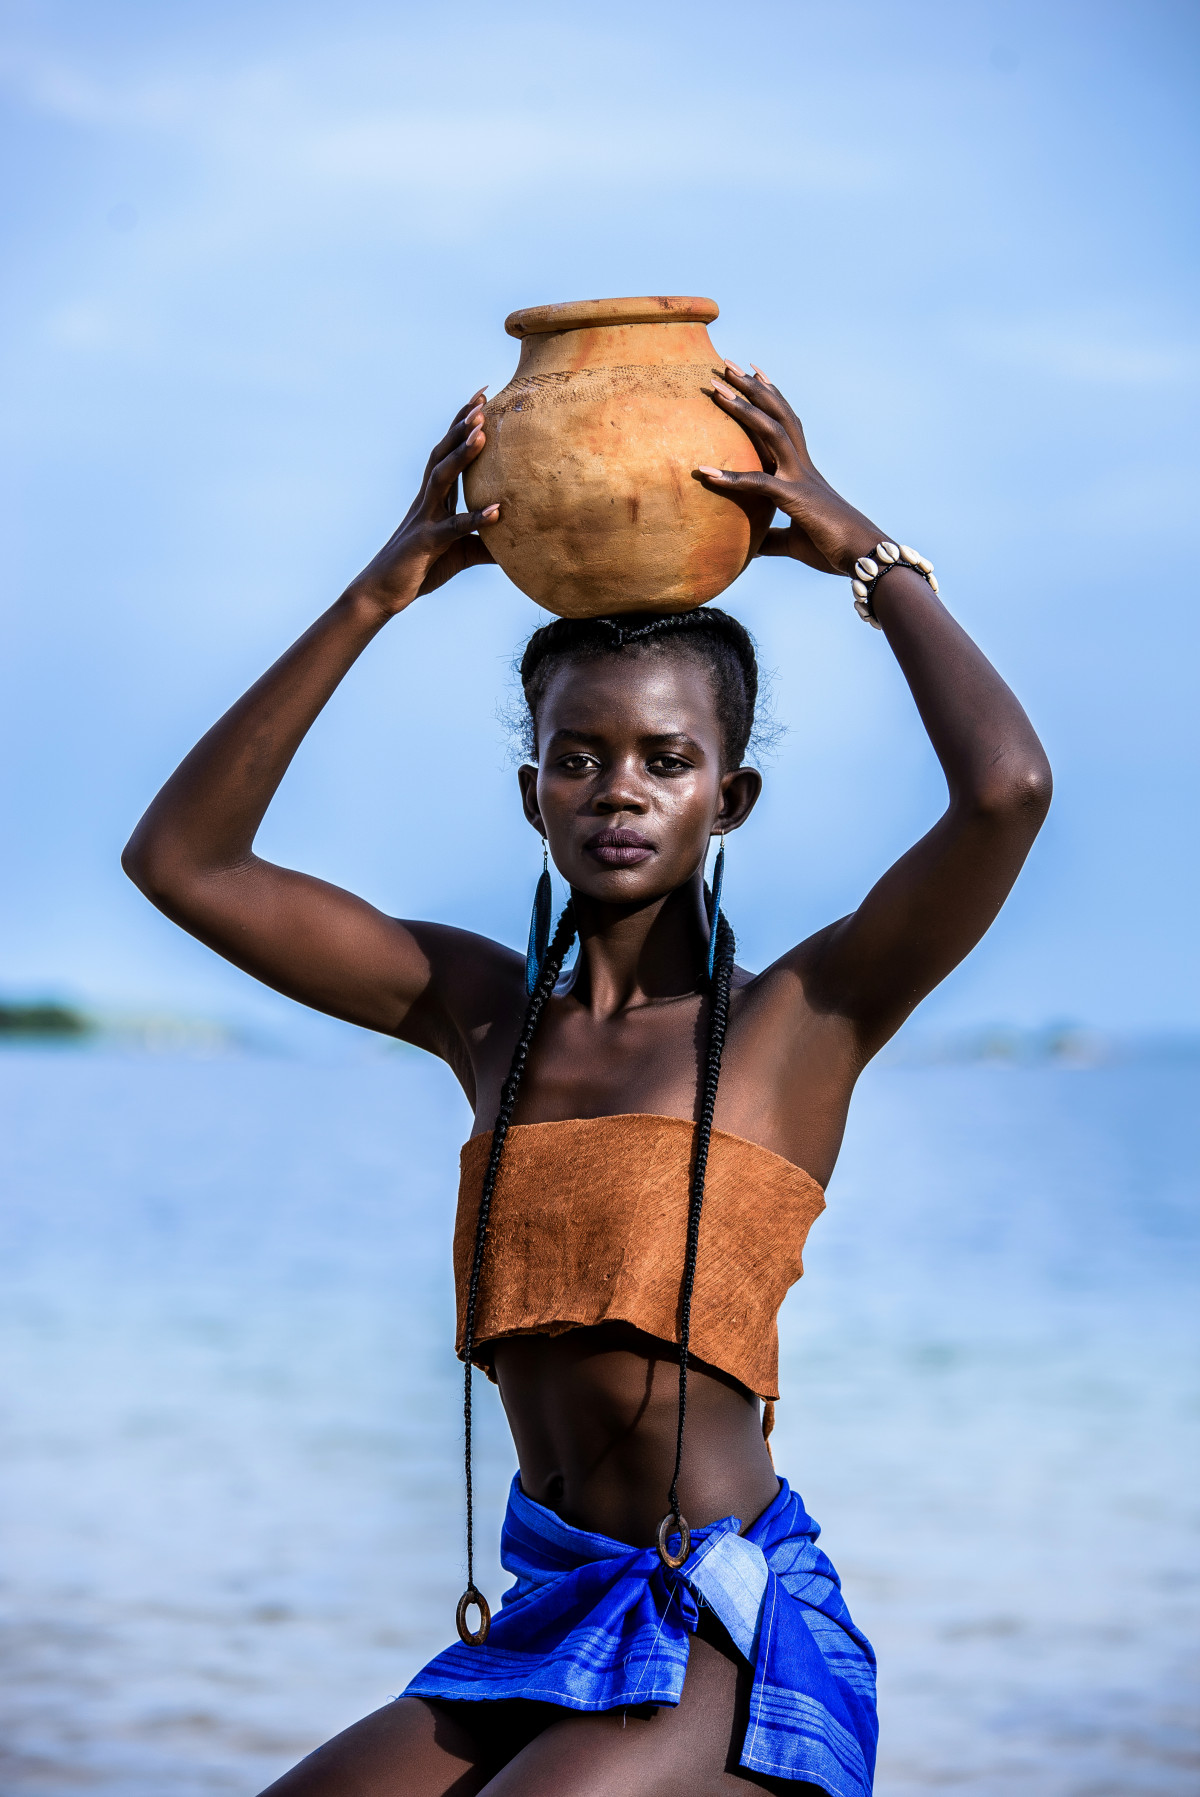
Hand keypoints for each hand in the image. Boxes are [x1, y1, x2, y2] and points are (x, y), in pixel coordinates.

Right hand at [346, 394, 499, 612]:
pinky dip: (475, 520)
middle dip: (462, 426)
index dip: (462, 425)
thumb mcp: (459, 555)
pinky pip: (454, 529)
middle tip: (483, 400)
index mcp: (434, 499)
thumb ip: (485, 545)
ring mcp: (424, 519)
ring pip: (442, 478)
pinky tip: (497, 511)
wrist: (382, 593)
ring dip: (461, 454)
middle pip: (444, 454)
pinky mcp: (427, 543)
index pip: (449, 453)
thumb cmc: (418, 570)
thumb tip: (517, 546)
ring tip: (483, 432)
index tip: (481, 397)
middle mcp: (427, 501)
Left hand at [696, 366, 883, 576]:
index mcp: (802, 471)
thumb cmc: (834, 548)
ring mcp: (800, 479)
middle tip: (723, 363)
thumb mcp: (795, 542)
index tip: (751, 370)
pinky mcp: (797, 500)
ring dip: (743, 408)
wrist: (865, 556)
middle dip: (751, 387)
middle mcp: (802, 467)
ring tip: (716, 388)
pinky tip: (704, 472)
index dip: (769, 395)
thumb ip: (771, 538)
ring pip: (771, 431)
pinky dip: (730, 478)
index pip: (784, 423)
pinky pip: (759, 484)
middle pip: (776, 414)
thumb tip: (750, 545)